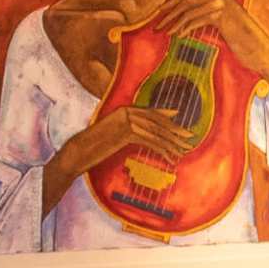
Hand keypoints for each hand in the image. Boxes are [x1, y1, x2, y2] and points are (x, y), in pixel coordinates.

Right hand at [39, 100, 202, 214]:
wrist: (78, 151)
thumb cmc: (95, 144)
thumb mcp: (113, 132)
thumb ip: (128, 127)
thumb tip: (142, 131)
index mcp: (124, 109)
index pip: (150, 112)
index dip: (166, 116)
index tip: (179, 117)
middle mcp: (127, 113)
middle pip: (157, 122)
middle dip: (175, 131)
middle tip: (190, 137)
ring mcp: (127, 122)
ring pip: (156, 133)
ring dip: (172, 143)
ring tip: (184, 151)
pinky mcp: (127, 134)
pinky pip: (151, 142)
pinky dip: (163, 151)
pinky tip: (171, 158)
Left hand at [141, 0, 268, 87]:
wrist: (263, 52)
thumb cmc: (245, 41)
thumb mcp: (225, 24)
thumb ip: (209, 15)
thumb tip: (185, 17)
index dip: (172, 3)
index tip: (160, 13)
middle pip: (185, 0)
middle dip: (168, 12)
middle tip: (156, 25)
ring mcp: (221, 4)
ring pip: (188, 11)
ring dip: (173, 23)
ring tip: (165, 33)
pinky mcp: (221, 16)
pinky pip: (195, 20)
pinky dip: (185, 28)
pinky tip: (180, 37)